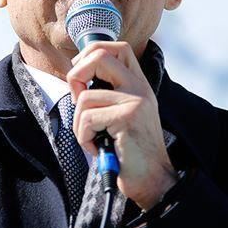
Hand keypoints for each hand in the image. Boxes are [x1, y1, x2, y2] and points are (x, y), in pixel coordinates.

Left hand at [67, 41, 176, 209]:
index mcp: (139, 84)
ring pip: (85, 97)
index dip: (91, 53)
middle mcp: (140, 87)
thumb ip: (108, 94)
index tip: (80, 74)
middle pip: (99, 57)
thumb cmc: (130, 150)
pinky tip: (98, 148)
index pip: (117, 48)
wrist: (152, 179)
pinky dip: (84, 137)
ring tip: (93, 138)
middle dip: (76, 76)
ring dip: (79, 124)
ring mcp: (136, 100)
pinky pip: (87, 119)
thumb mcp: (123, 115)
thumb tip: (76, 77)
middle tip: (78, 101)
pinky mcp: (127, 117)